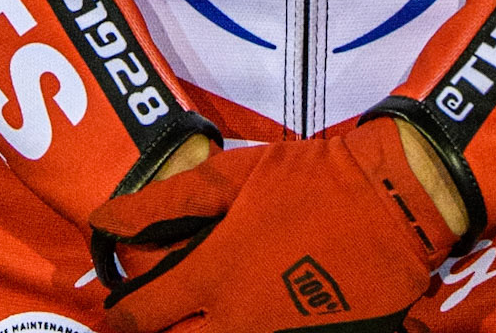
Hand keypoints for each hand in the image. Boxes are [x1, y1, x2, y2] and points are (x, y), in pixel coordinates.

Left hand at [88, 117, 458, 332]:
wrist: (390, 203)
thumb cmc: (310, 181)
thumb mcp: (235, 177)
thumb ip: (167, 203)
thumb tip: (105, 219)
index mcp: (214, 275)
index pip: (143, 315)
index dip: (120, 316)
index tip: (113, 311)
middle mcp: (236, 320)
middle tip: (156, 317)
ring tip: (200, 313)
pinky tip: (244, 312)